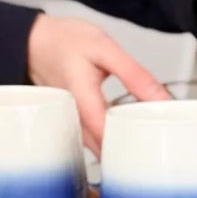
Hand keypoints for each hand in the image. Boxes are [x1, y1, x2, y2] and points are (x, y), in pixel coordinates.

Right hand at [27, 14, 166, 154]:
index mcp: (85, 105)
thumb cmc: (64, 42)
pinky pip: (95, 144)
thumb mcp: (104, 49)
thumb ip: (134, 76)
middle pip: (107, 155)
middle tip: (159, 150)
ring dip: (123, 152)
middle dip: (134, 156)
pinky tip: (129, 136)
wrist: (34, 41)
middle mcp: (76, 123)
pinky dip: (113, 144)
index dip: (137, 149)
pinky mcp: (74, 127)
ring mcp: (73, 128)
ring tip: (148, 145)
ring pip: (100, 153)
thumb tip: (162, 99)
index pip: (112, 142)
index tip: (159, 148)